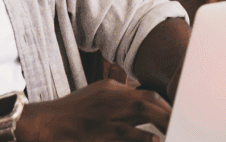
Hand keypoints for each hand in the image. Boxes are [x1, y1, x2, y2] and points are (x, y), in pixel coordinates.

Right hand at [17, 79, 170, 141]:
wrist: (42, 123)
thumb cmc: (70, 115)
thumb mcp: (95, 98)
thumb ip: (117, 101)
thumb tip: (140, 106)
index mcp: (110, 89)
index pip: (146, 94)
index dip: (165, 106)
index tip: (177, 116)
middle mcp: (109, 98)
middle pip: (148, 101)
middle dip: (168, 113)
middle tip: (184, 125)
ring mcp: (104, 114)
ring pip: (141, 113)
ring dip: (162, 123)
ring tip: (176, 132)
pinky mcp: (97, 132)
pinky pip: (125, 133)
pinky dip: (143, 137)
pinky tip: (155, 141)